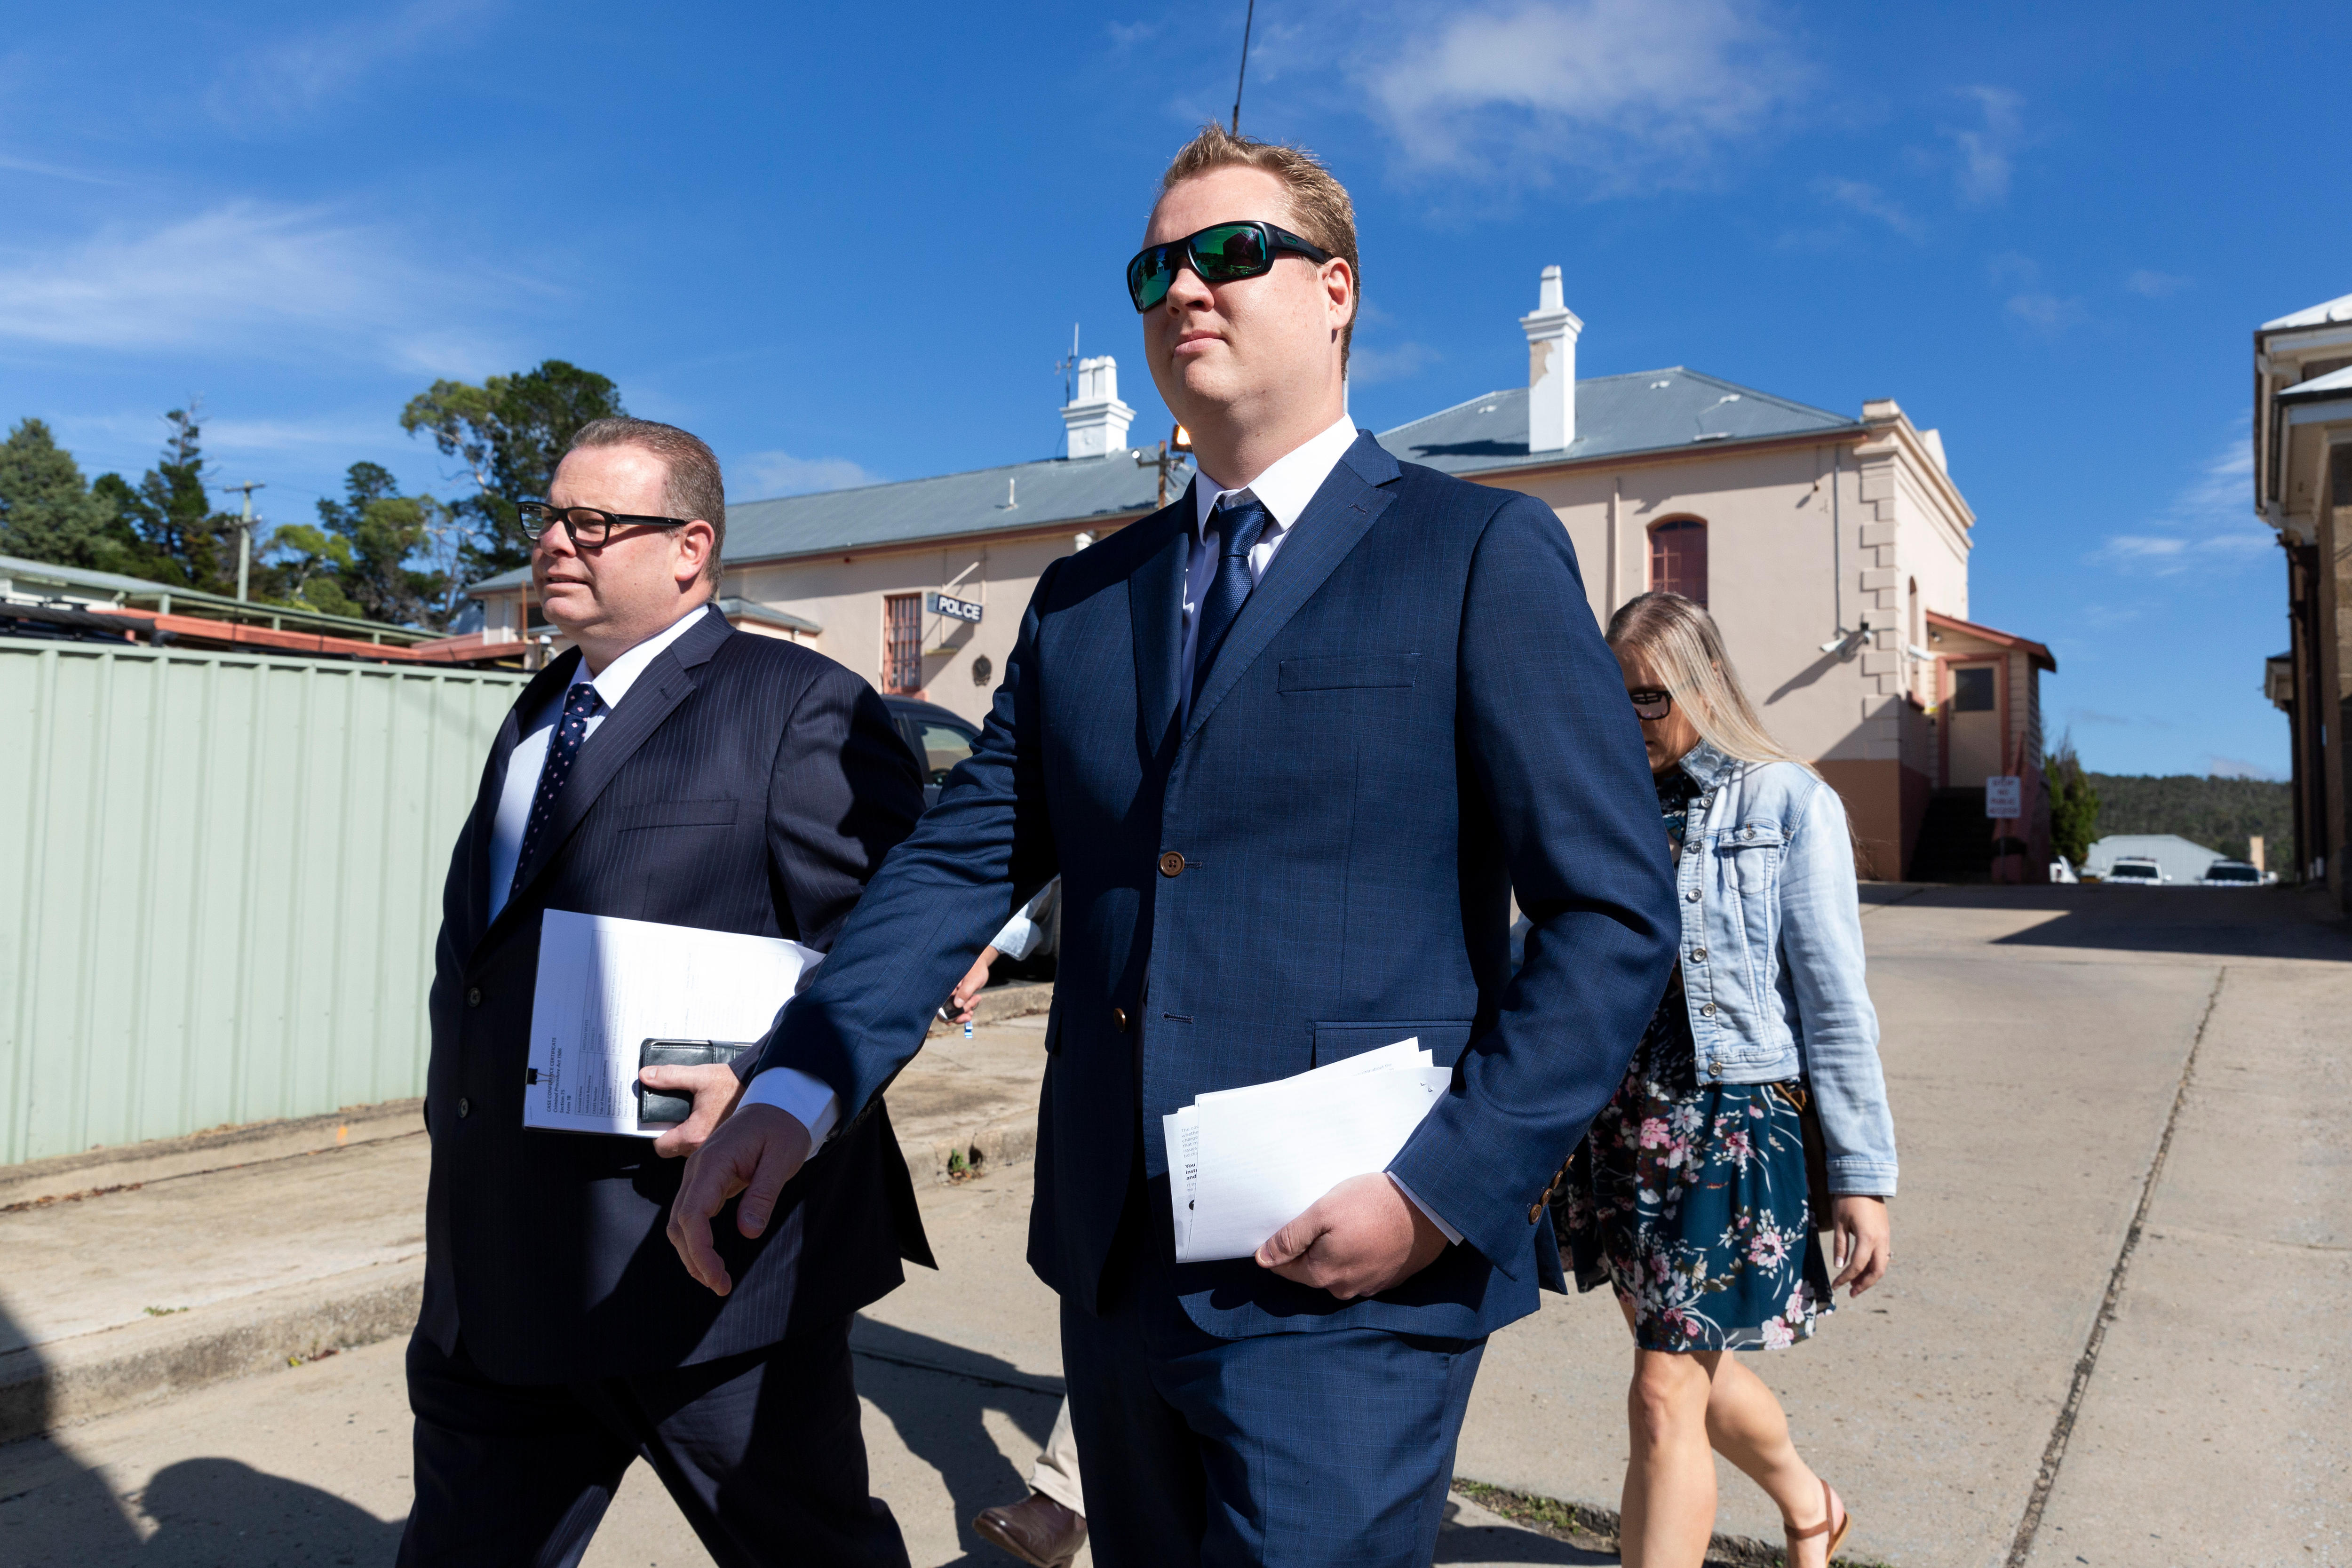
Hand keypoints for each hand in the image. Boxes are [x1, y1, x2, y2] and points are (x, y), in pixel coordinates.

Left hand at [638, 1062, 747, 1158]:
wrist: (761, 1087)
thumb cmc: (733, 1084)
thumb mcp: (700, 1076)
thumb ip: (671, 1076)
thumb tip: (647, 1075)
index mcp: (694, 1134)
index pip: (661, 1147)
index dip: (657, 1135)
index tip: (663, 1123)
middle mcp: (705, 1147)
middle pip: (676, 1150)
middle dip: (675, 1135)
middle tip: (683, 1116)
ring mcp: (716, 1149)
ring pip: (691, 1151)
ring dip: (690, 1137)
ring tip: (698, 1118)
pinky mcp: (726, 1147)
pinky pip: (706, 1149)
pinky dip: (704, 1138)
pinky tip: (709, 1122)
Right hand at [667, 1104, 811, 1295]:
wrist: (779, 1104)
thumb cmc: (783, 1129)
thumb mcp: (782, 1160)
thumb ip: (763, 1194)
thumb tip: (748, 1232)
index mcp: (714, 1162)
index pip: (693, 1215)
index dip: (700, 1252)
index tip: (718, 1278)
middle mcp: (697, 1169)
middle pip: (679, 1224)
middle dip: (694, 1260)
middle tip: (721, 1286)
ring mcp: (698, 1175)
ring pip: (679, 1222)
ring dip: (692, 1254)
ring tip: (716, 1280)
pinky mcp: (705, 1181)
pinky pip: (691, 1215)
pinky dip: (696, 1240)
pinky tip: (711, 1258)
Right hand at [946, 947, 999, 1023]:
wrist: (981, 964)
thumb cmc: (975, 968)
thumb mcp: (972, 980)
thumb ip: (965, 992)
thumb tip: (957, 1005)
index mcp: (945, 987)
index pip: (940, 1005)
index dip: (945, 1016)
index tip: (952, 1022)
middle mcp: (947, 992)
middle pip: (947, 1010)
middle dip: (959, 1015)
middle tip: (969, 1015)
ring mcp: (953, 995)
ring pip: (956, 1009)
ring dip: (966, 1009)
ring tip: (977, 998)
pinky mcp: (959, 996)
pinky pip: (962, 1006)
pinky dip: (969, 1007)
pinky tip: (975, 1001)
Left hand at [1255, 1173, 1450, 1300]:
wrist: (1429, 1207)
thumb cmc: (1373, 1204)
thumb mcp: (1323, 1211)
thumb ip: (1291, 1237)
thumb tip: (1262, 1259)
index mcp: (1323, 1274)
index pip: (1286, 1268)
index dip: (1280, 1246)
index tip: (1287, 1226)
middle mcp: (1345, 1288)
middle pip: (1312, 1270)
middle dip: (1309, 1248)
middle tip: (1319, 1218)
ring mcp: (1370, 1286)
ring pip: (1338, 1270)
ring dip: (1335, 1251)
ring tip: (1346, 1223)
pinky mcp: (1389, 1279)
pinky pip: (1362, 1268)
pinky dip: (1358, 1253)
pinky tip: (1366, 1233)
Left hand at [1830, 1195, 1891, 1295]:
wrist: (1864, 1181)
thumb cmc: (1847, 1200)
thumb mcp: (1839, 1222)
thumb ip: (1840, 1245)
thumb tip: (1839, 1266)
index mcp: (1867, 1238)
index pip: (1857, 1265)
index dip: (1846, 1278)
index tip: (1836, 1286)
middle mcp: (1881, 1240)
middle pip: (1876, 1271)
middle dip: (1864, 1284)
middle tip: (1851, 1292)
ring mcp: (1886, 1237)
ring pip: (1882, 1264)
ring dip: (1870, 1276)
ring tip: (1856, 1284)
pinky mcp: (1886, 1233)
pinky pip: (1883, 1255)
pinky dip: (1875, 1265)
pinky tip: (1864, 1268)